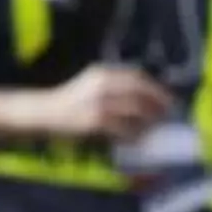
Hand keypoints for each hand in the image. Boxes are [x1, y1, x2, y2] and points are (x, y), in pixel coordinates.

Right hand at [41, 65, 174, 142]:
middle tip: (167, 113)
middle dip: (157, 103)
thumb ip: (114, 86)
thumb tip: (148, 98)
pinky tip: (137, 138)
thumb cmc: (71, 100)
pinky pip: (124, 128)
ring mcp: (99, 103)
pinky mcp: (96, 121)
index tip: (167, 98)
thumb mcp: (91, 84)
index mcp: (102, 73)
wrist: (44, 112)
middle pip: (140, 91)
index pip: (137, 77)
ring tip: (153, 127)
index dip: (155, 87)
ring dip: (149, 120)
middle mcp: (101, 85)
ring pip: (135, 110)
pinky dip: (134, 134)